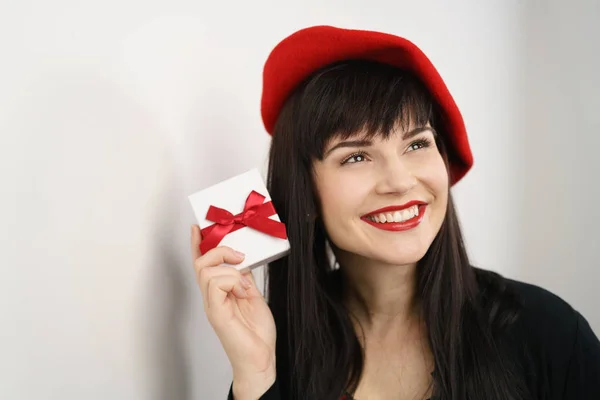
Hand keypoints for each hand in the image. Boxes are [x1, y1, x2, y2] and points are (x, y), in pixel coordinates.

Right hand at [190, 225, 275, 397]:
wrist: (260, 358)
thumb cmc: (256, 333)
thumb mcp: (253, 296)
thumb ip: (244, 278)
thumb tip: (242, 260)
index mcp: (219, 293)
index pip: (203, 264)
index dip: (198, 245)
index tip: (198, 227)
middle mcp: (211, 297)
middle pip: (201, 263)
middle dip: (218, 250)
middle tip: (239, 254)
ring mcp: (212, 305)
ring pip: (207, 271)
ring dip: (230, 270)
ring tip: (245, 285)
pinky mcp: (216, 313)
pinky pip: (215, 284)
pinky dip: (232, 281)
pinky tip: (242, 292)